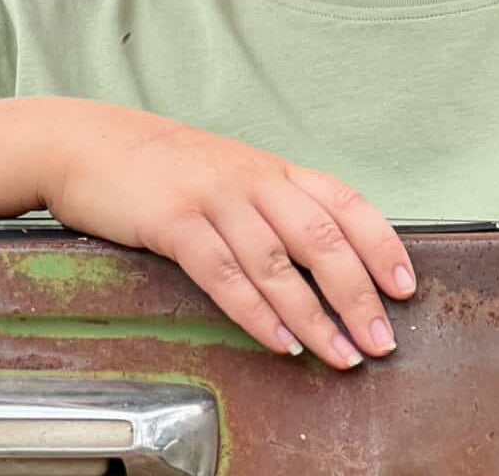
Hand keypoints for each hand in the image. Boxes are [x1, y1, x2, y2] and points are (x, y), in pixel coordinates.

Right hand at [42, 101, 413, 369]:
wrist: (92, 144)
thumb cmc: (171, 170)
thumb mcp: (235, 178)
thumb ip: (276, 211)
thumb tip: (327, 263)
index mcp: (277, 172)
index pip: (346, 203)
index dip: (382, 245)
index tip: (406, 287)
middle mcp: (256, 181)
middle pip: (323, 238)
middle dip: (358, 294)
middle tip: (381, 339)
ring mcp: (216, 199)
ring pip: (278, 261)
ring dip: (314, 315)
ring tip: (340, 354)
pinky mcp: (175, 221)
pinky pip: (224, 272)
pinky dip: (255, 310)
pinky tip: (279, 341)